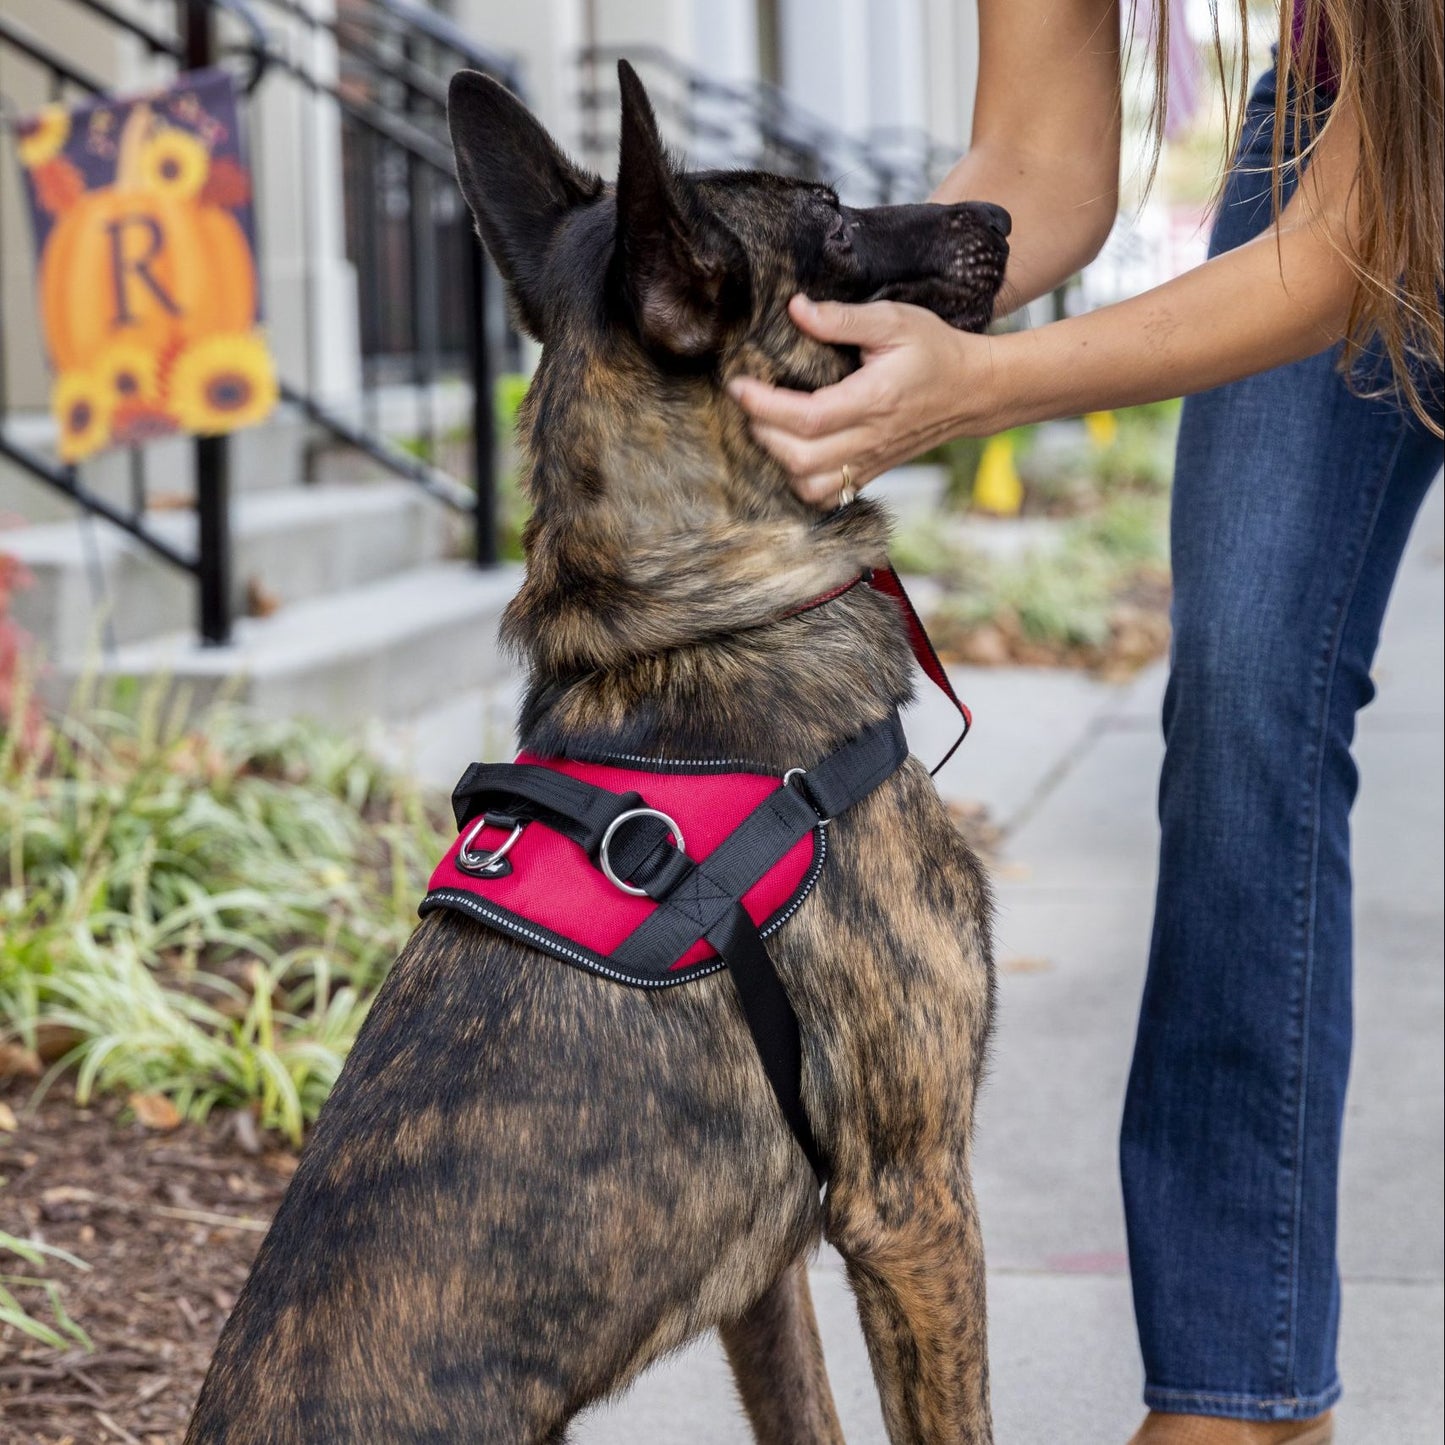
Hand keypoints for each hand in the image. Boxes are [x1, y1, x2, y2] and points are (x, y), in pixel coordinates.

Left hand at [727, 294, 1000, 504]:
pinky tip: (790, 453)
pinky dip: (798, 482)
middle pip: (800, 458)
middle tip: (749, 403)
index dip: (764, 405)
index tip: (738, 385)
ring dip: (778, 462)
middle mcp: (870, 439)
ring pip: (809, 486)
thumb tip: (796, 309)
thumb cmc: (934, 350)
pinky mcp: (871, 473)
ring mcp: (870, 462)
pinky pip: (825, 496)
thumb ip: (842, 318)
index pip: (806, 416)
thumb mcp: (894, 319)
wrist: (974, 390)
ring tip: (767, 428)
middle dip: (762, 432)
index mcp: (873, 400)